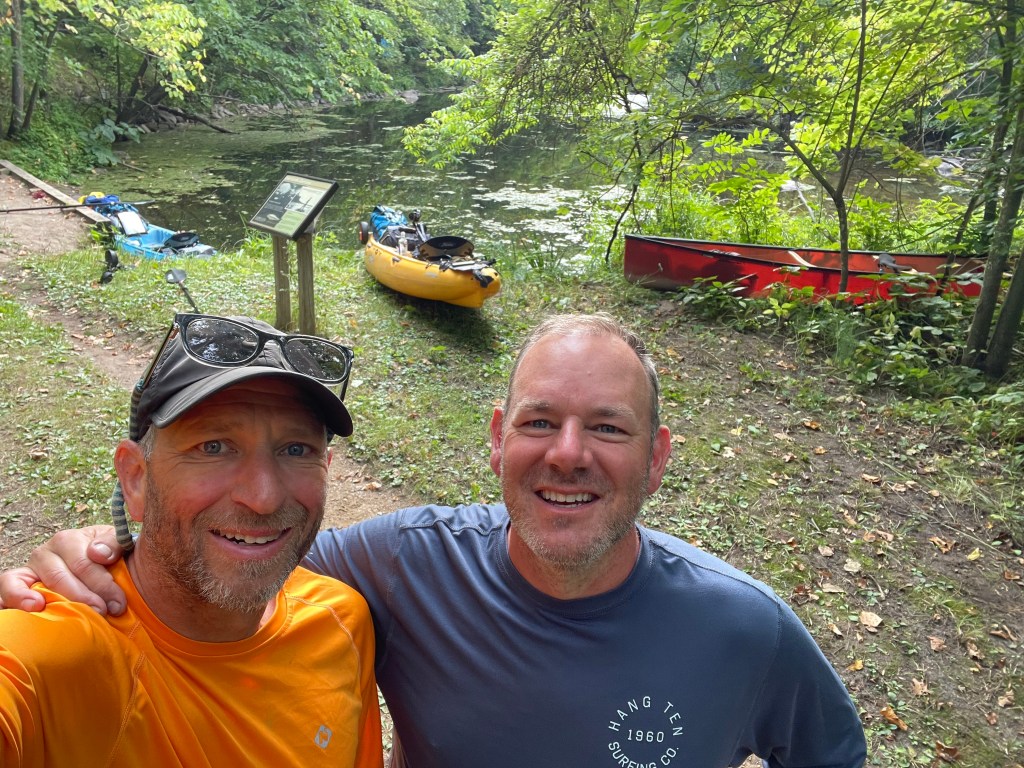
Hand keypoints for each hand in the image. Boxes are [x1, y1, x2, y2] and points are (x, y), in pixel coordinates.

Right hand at [0, 525, 126, 614]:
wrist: (98, 563)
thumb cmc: (108, 555)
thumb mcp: (117, 544)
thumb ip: (114, 543)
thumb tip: (98, 553)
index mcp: (68, 540)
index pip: (84, 564)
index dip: (103, 585)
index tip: (118, 604)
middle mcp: (45, 553)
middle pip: (60, 578)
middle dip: (83, 598)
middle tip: (101, 613)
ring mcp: (29, 570)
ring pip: (32, 584)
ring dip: (50, 601)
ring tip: (60, 612)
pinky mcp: (18, 585)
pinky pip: (9, 589)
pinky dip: (15, 598)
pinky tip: (32, 608)